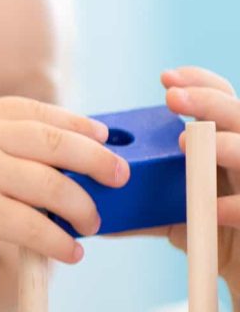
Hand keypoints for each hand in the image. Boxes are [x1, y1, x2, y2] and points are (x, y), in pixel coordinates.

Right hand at [0, 97, 123, 269]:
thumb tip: (65, 163)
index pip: (37, 112)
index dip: (78, 124)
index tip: (103, 138)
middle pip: (56, 143)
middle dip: (97, 161)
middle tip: (118, 179)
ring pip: (53, 187)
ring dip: (82, 208)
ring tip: (90, 224)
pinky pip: (35, 227)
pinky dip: (59, 242)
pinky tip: (69, 252)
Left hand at [160, 68, 239, 282]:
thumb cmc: (213, 233)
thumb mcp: (174, 213)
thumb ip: (141, 203)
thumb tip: (85, 204)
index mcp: (227, 145)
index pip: (221, 99)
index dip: (199, 84)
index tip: (165, 79)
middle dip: (207, 102)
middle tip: (172, 99)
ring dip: (222, 145)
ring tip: (187, 145)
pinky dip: (233, 206)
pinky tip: (213, 209)